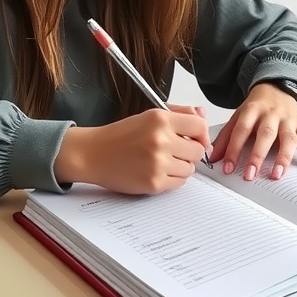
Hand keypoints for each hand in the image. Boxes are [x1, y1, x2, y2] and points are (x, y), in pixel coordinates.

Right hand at [54, 106, 210, 194]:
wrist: (93, 154)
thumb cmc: (120, 135)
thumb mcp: (148, 116)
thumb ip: (178, 114)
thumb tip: (202, 116)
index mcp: (160, 119)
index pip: (200, 126)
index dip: (201, 134)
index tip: (196, 138)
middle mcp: (160, 140)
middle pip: (198, 150)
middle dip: (190, 151)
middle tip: (176, 150)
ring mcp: (158, 163)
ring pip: (190, 169)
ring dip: (181, 166)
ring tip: (163, 161)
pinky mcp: (154, 183)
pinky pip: (179, 183)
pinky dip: (172, 179)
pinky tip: (158, 171)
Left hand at [209, 83, 296, 180]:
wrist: (278, 86)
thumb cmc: (256, 107)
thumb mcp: (238, 115)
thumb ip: (226, 136)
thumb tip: (213, 158)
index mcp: (252, 110)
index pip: (241, 130)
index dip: (233, 149)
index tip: (227, 168)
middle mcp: (271, 114)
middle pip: (264, 134)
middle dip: (257, 156)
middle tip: (249, 175)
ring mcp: (288, 120)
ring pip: (288, 138)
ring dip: (283, 158)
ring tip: (277, 175)